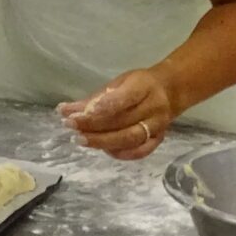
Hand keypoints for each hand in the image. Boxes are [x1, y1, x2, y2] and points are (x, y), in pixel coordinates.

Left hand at [58, 69, 178, 160]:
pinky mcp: (159, 139)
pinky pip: (140, 151)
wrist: (171, 90)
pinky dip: (120, 153)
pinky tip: (102, 149)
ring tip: (80, 139)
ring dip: (103, 141)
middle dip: (94, 125)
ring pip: (130, 138)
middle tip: (70, 125)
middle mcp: (154, 107)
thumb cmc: (139, 84)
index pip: (124, 98)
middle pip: (123, 121)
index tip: (79, 111)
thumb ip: (94, 98)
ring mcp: (158, 126)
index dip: (102, 106)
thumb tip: (65, 110)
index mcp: (144, 86)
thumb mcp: (119, 82)